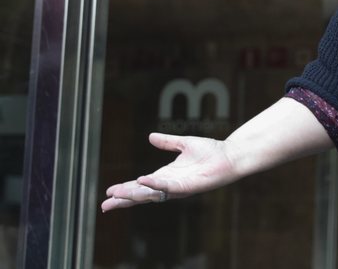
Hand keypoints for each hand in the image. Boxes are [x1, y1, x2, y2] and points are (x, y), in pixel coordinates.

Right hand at [101, 133, 236, 211]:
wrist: (229, 155)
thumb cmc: (211, 151)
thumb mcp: (184, 144)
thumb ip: (167, 142)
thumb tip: (150, 136)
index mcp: (167, 175)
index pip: (141, 185)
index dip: (125, 189)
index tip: (109, 192)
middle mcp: (170, 184)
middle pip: (143, 194)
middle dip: (124, 199)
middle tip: (105, 204)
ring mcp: (179, 187)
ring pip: (152, 193)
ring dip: (134, 193)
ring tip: (117, 194)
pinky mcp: (189, 186)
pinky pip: (168, 186)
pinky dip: (154, 184)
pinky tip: (142, 180)